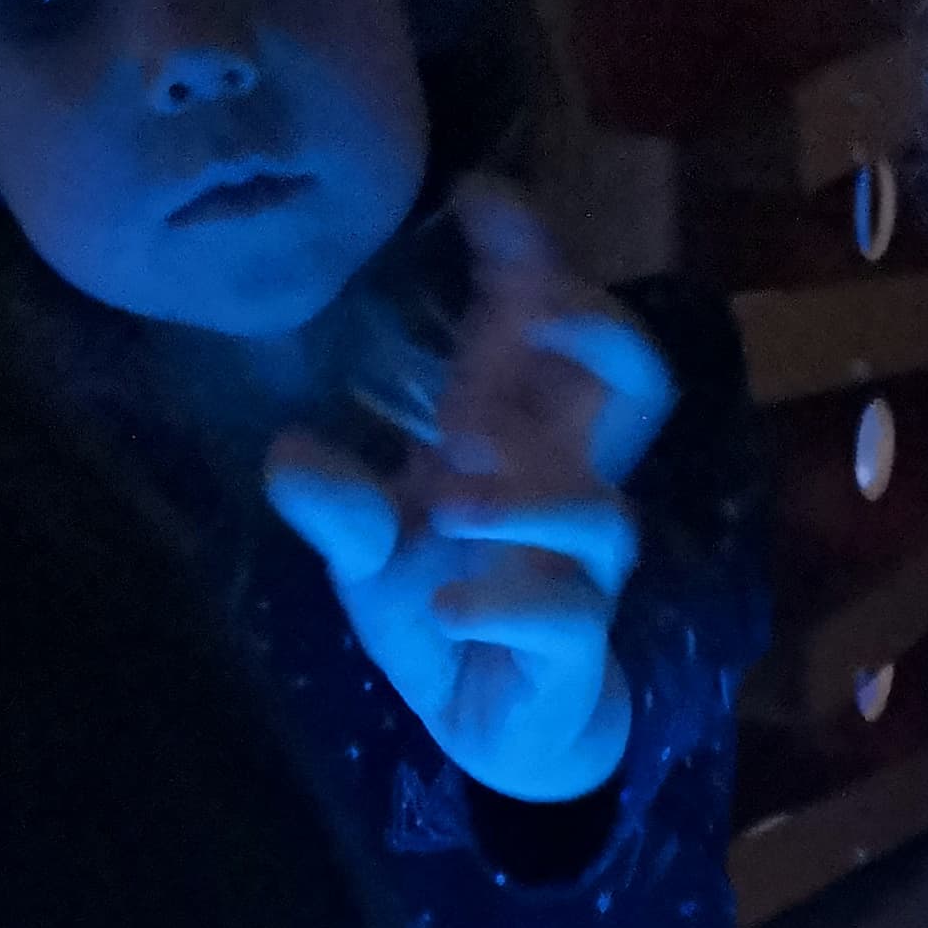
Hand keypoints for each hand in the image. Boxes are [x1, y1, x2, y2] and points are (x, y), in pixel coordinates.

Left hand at [266, 179, 669, 805]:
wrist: (487, 723)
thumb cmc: (438, 606)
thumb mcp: (367, 553)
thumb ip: (339, 505)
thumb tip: (291, 457)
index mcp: (516, 435)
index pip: (549, 327)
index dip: (532, 257)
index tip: (482, 203)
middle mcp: (563, 483)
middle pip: (636, 382)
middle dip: (602, 332)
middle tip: (542, 316)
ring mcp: (580, 564)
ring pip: (600, 509)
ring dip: (525, 497)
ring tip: (445, 503)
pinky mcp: (576, 640)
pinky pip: (565, 613)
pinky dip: (501, 606)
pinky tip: (445, 609)